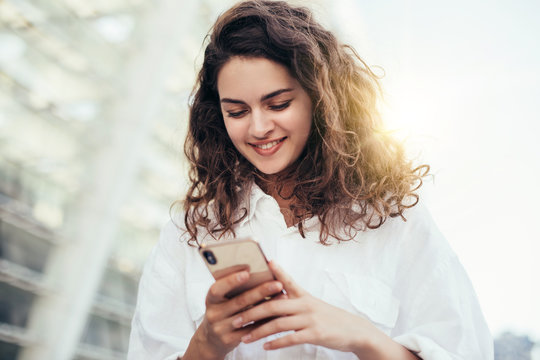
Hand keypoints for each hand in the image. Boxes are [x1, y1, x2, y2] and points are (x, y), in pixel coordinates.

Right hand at [185, 270, 284, 359]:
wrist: (211, 340)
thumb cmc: (221, 311)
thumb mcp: (220, 299)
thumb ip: (232, 287)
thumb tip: (254, 271)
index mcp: (210, 299)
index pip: (217, 288)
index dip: (231, 280)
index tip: (247, 272)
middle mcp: (213, 313)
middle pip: (239, 301)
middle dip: (260, 291)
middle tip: (277, 284)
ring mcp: (221, 328)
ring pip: (248, 316)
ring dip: (267, 306)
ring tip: (283, 296)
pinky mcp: (230, 340)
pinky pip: (251, 329)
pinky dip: (266, 320)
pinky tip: (278, 313)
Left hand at [234, 261, 419, 358]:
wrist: (353, 330)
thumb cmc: (329, 317)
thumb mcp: (312, 303)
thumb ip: (294, 297)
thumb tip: (274, 291)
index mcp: (303, 296)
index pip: (286, 281)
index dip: (275, 271)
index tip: (261, 263)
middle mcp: (305, 305)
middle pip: (274, 305)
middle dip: (252, 312)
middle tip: (235, 318)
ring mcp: (310, 319)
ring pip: (279, 324)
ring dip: (259, 331)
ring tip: (245, 337)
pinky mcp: (315, 334)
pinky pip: (291, 338)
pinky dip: (276, 343)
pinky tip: (265, 347)